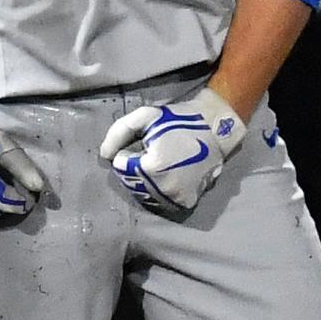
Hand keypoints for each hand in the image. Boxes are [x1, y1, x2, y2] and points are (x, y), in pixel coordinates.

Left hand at [100, 87, 245, 215]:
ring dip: (145, 181)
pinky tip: (170, 175)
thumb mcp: (145, 116)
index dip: (129, 154)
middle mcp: (162, 188)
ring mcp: (175, 198)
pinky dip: (160, 190)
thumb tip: (105, 155)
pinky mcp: (185, 203)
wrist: (215, 129)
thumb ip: (119, 133)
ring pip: (144, 195)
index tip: (145, 145)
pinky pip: (161, 201)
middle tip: (152, 153)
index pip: (121, 167)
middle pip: (131, 183)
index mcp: (152, 167)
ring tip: (161, 163)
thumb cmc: (178, 120)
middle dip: (135, 169)